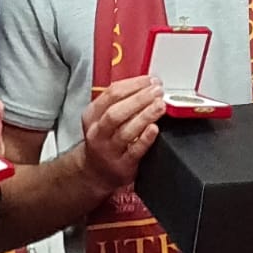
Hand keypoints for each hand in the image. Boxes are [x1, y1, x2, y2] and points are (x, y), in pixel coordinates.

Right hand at [79, 75, 166, 193]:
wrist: (96, 172)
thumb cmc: (104, 140)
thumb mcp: (102, 118)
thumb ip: (120, 101)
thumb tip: (147, 84)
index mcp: (92, 115)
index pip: (111, 94)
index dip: (133, 84)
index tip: (150, 80)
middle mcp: (98, 132)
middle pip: (117, 111)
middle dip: (139, 98)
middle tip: (157, 91)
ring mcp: (109, 150)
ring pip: (126, 130)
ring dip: (145, 115)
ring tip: (160, 106)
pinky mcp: (122, 165)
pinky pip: (134, 151)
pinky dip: (145, 138)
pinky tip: (154, 129)